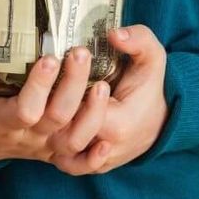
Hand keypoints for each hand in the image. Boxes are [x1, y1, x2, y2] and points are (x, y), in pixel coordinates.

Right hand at [0, 45, 99, 163]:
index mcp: (1, 123)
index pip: (26, 109)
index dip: (39, 87)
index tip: (49, 58)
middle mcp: (28, 137)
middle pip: (58, 117)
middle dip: (72, 85)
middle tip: (80, 53)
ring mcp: (44, 145)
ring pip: (75, 138)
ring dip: (92, 113)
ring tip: (102, 82)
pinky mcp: (55, 148)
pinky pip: (78, 160)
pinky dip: (95, 156)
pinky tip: (110, 140)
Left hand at [44, 25, 168, 174]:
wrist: (157, 123)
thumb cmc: (148, 87)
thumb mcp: (152, 57)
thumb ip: (139, 41)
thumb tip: (113, 34)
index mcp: (119, 124)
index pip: (82, 113)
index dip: (69, 91)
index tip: (64, 66)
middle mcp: (104, 147)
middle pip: (65, 132)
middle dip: (52, 103)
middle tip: (47, 75)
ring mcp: (94, 160)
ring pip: (59, 149)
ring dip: (46, 126)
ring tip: (41, 99)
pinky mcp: (87, 165)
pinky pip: (63, 162)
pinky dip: (52, 146)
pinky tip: (43, 124)